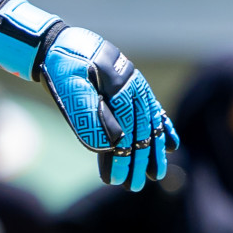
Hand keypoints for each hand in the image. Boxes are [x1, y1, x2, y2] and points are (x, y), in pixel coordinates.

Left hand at [38, 27, 178, 190]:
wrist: (61, 45)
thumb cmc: (62, 67)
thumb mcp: (69, 88)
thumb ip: (88, 113)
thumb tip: (110, 144)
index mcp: (119, 84)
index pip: (125, 128)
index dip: (122, 156)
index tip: (117, 179)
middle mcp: (133, 85)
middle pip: (140, 129)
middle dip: (137, 160)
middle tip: (133, 186)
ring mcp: (135, 87)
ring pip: (148, 123)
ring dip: (151, 150)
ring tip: (154, 175)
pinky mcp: (133, 89)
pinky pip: (152, 111)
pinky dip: (161, 128)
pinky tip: (170, 145)